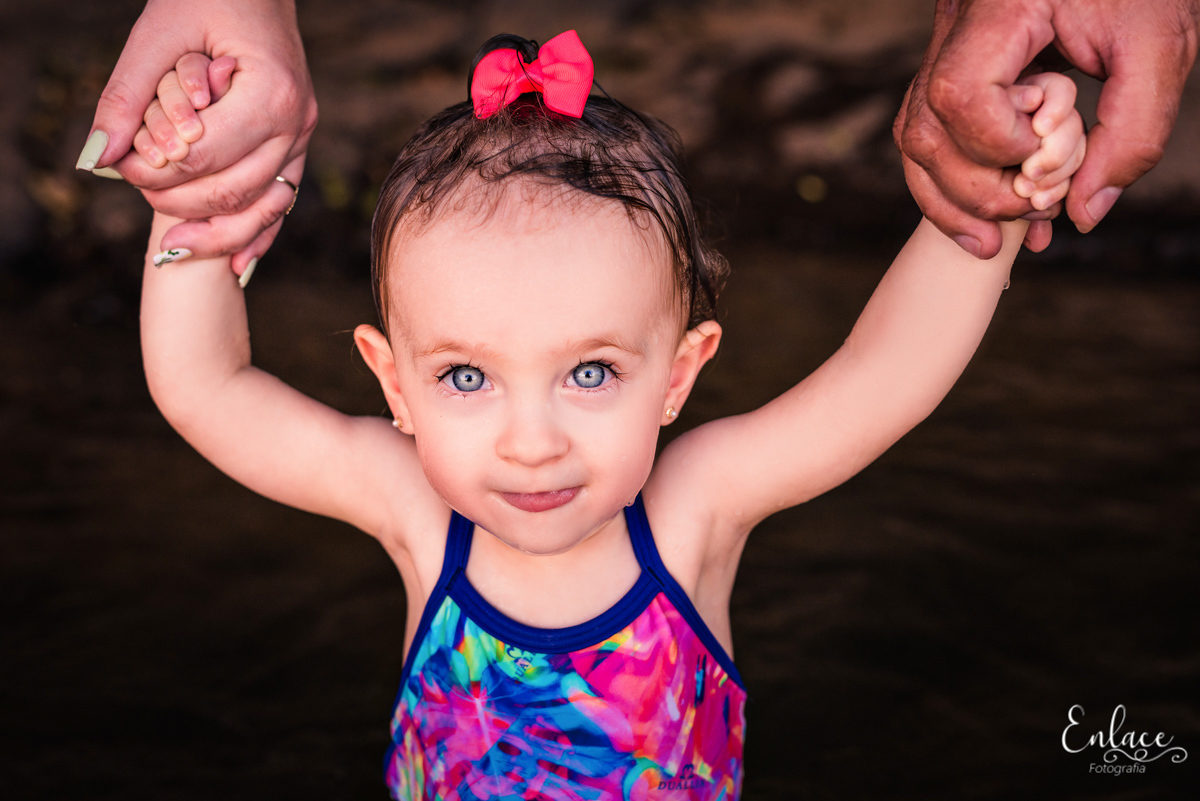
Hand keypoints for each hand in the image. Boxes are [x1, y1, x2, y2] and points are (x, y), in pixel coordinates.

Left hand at [78, 0, 316, 272]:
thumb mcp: (158, 33)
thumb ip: (126, 95)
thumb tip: (98, 157)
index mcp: (271, 96)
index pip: (202, 157)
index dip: (153, 171)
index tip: (119, 166)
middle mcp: (296, 124)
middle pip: (233, 191)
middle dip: (179, 203)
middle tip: (136, 192)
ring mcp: (302, 137)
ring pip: (262, 208)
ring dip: (216, 233)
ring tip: (174, 250)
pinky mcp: (298, 145)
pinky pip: (280, 202)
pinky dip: (257, 234)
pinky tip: (235, 264)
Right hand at [895, 0, 1199, 257]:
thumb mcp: (1159, 48)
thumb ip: (1133, 132)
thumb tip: (1081, 214)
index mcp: (999, 7)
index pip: (960, 93)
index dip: (996, 145)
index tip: (1045, 156)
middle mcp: (954, 26)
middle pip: (925, 130)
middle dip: (973, 191)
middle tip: (1031, 212)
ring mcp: (944, 49)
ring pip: (915, 140)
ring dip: (951, 200)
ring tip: (994, 238)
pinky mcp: (950, 69)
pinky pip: (931, 135)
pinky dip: (953, 181)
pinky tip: (986, 215)